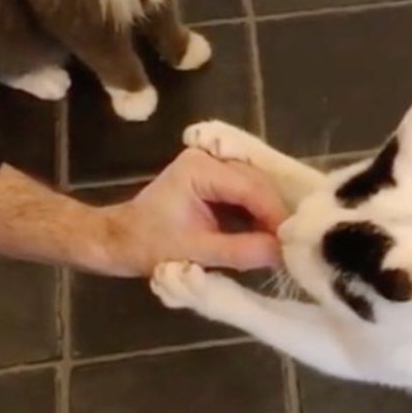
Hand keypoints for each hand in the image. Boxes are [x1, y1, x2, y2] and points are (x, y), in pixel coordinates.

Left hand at [98, 148, 288, 275]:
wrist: (117, 241)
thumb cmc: (147, 245)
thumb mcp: (195, 251)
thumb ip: (240, 250)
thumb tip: (283, 252)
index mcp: (199, 169)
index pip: (250, 187)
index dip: (275, 215)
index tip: (294, 243)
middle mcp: (207, 159)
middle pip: (257, 183)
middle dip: (275, 215)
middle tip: (294, 246)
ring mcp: (210, 167)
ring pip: (255, 188)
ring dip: (269, 215)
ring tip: (284, 244)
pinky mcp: (212, 181)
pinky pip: (244, 194)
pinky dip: (257, 214)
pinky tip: (267, 236)